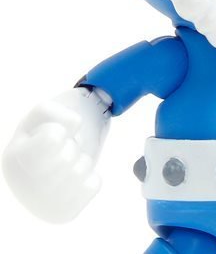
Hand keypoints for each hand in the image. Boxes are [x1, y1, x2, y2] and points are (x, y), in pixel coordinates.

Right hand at [2, 92, 107, 222]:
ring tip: (67, 164)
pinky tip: (75, 180)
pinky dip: (91, 176)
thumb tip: (75, 123)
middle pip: (68, 156)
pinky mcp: (63, 214)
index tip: (51, 138)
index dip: (60, 131)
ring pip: (82, 169)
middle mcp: (22, 187)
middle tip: (62, 151)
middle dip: (72, 147)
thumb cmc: (44, 135)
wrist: (44, 167)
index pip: (54, 137)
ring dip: (81, 161)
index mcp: (13, 158)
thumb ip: (55, 109)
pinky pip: (94, 184)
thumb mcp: (43, 114)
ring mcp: (42, 205)